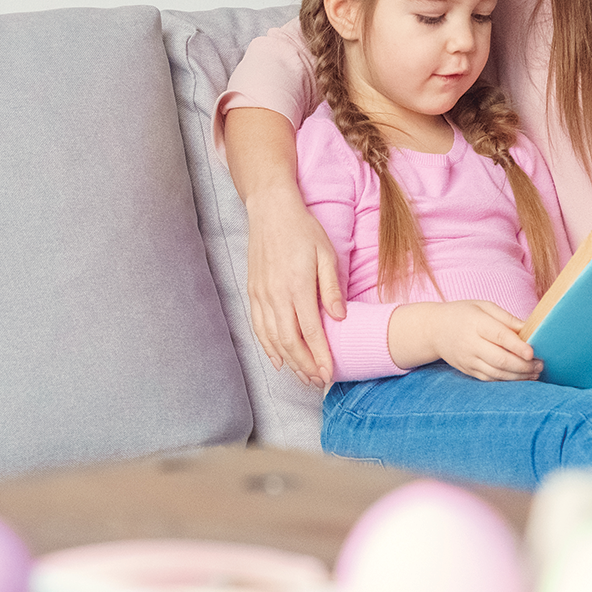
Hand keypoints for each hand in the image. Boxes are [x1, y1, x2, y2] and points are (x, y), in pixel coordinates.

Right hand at [245, 189, 344, 389]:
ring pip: (272, 338)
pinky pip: (259, 327)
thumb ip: (331, 288)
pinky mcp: (253, 292)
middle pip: (290, 342)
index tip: (329, 374)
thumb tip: (339, 318)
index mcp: (297, 287)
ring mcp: (261, 295)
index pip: (310, 332)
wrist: (270, 210)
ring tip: (303, 376)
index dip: (320, 357)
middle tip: (318, 381)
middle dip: (304, 366)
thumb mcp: (326, 254)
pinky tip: (278, 360)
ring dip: (288, 361)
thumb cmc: (303, 229)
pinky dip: (268, 347)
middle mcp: (276, 295)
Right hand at [429, 301, 541, 381]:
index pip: (499, 336)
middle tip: (540, 364)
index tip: (532, 352)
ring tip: (535, 373)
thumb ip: (506, 318)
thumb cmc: (463, 314)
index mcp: (476, 323)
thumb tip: (531, 329)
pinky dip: (507, 381)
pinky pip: (489, 379)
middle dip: (523, 365)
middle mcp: (470, 343)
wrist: (433, 329)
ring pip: (496, 373)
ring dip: (518, 376)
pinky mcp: (468, 370)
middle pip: (500, 359)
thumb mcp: (483, 307)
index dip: (517, 346)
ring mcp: (468, 359)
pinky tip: (521, 378)